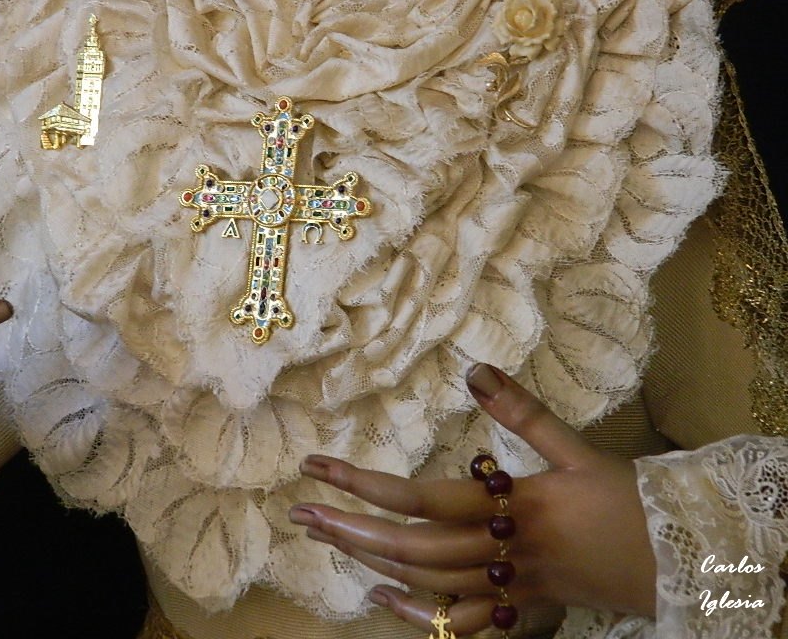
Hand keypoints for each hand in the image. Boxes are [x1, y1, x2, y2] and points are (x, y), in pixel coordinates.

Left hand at [289, 363, 656, 634]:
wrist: (679, 561)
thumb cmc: (628, 500)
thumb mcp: (577, 446)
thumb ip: (521, 410)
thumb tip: (472, 367)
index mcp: (513, 506)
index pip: (421, 497)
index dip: (364, 482)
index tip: (318, 466)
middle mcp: (501, 551)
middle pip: (410, 548)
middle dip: (350, 529)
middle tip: (301, 512)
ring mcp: (509, 587)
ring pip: (427, 583)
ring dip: (371, 563)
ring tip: (329, 539)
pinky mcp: (521, 608)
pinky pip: (461, 622)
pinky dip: (418, 613)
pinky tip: (382, 597)